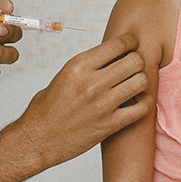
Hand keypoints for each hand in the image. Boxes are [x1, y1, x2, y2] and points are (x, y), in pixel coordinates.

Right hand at [12, 34, 149, 169]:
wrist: (37, 140)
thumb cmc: (47, 110)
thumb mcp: (63, 76)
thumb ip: (88, 65)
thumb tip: (110, 55)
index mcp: (79, 66)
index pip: (119, 44)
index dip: (131, 42)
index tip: (133, 45)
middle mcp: (92, 82)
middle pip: (135, 60)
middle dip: (137, 62)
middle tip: (133, 68)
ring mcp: (102, 104)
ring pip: (141, 81)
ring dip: (140, 82)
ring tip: (133, 86)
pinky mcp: (109, 124)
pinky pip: (141, 108)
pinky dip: (143, 104)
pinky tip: (136, 104)